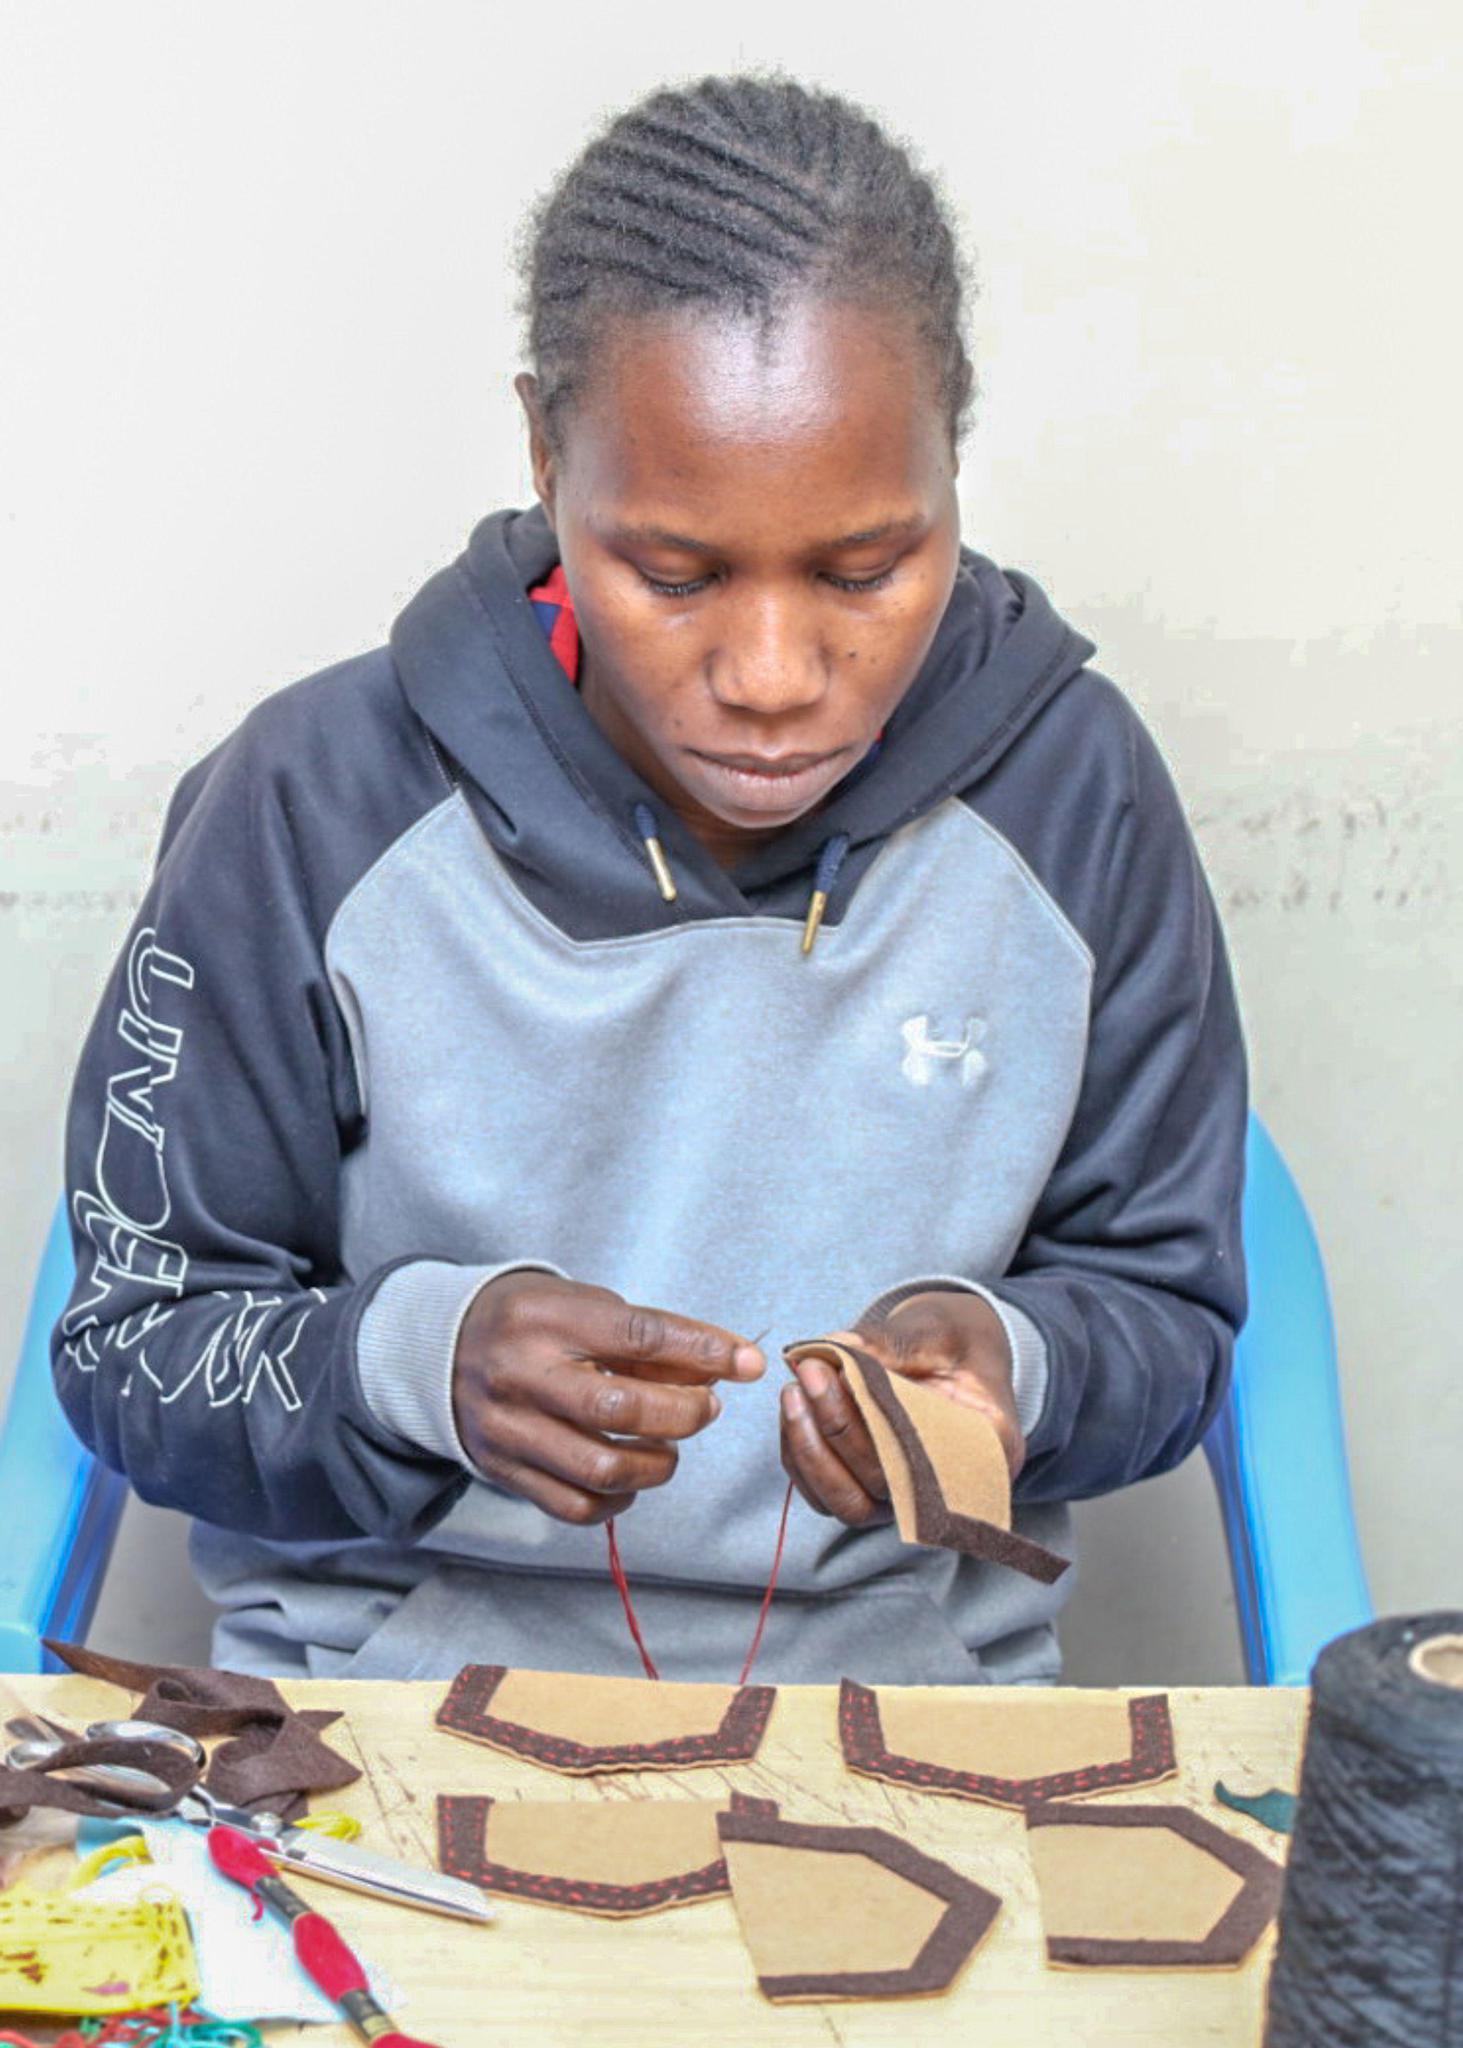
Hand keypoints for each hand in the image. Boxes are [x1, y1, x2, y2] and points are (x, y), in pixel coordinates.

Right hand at [453, 1273, 764, 1524]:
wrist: (439, 1348)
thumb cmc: (529, 1321)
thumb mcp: (584, 1305)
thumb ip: (649, 1340)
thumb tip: (722, 1367)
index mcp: (545, 1318)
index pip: (640, 1336)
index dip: (704, 1350)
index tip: (747, 1361)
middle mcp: (521, 1374)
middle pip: (622, 1410)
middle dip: (685, 1413)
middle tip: (708, 1406)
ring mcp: (508, 1429)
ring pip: (603, 1469)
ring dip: (658, 1464)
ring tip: (669, 1445)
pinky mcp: (502, 1470)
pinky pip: (575, 1505)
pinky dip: (619, 1499)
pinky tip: (632, 1477)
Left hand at [780, 1290, 1022, 1527]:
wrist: (951, 1357)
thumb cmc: (954, 1344)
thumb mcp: (938, 1330)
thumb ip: (893, 1342)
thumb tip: (838, 1346)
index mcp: (989, 1451)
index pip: (929, 1463)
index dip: (880, 1428)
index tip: (841, 1376)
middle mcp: (950, 1490)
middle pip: (882, 1484)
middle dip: (837, 1428)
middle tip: (810, 1373)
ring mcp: (906, 1498)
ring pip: (847, 1502)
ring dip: (811, 1450)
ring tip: (794, 1391)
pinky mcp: (870, 1492)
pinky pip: (826, 1493)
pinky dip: (801, 1455)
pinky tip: (795, 1407)